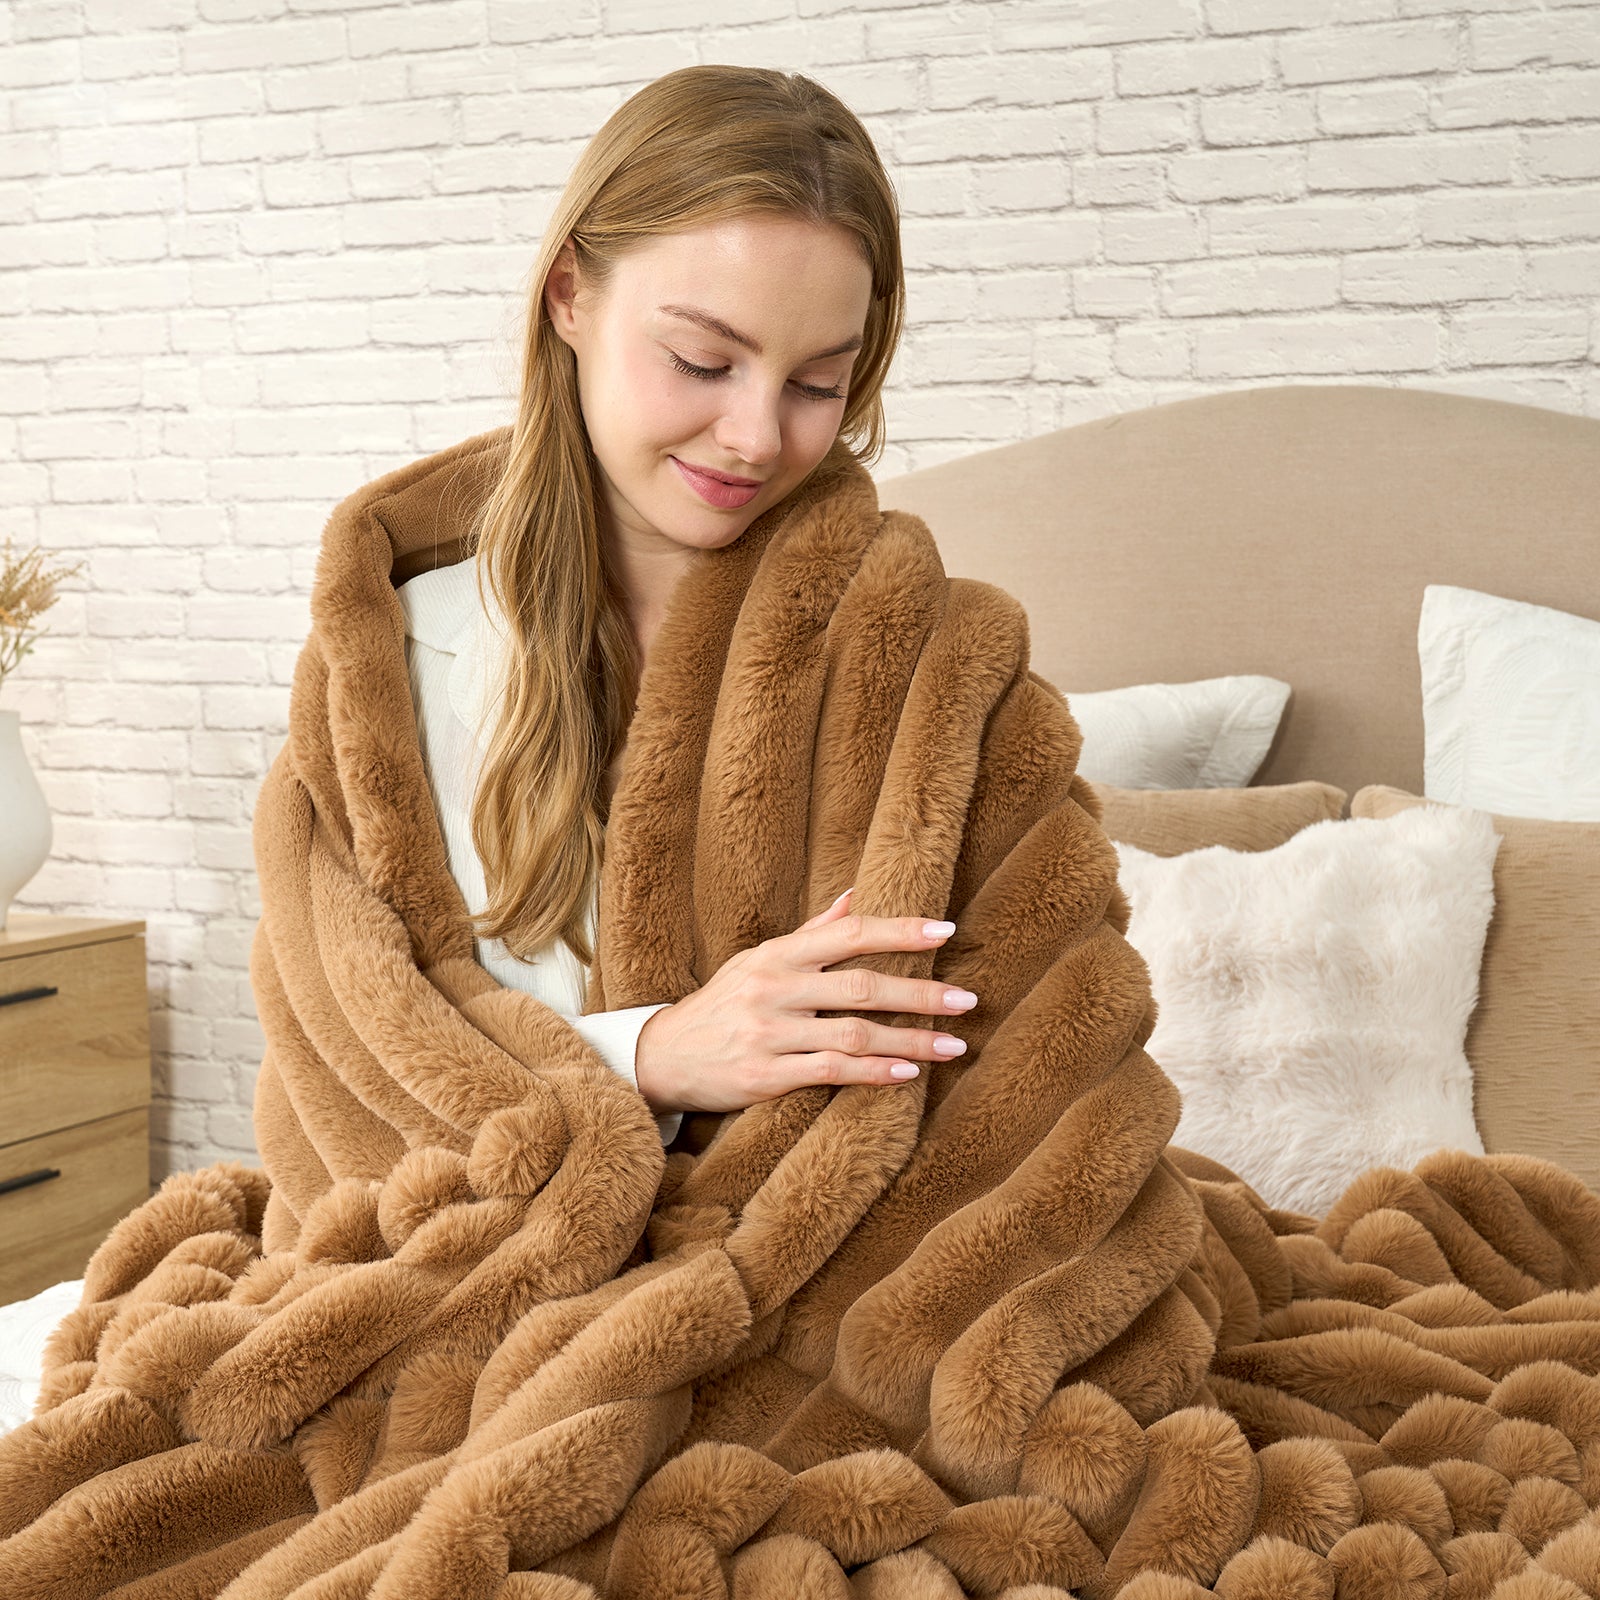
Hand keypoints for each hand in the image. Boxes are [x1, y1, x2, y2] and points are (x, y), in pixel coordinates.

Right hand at [632, 886, 977, 1115]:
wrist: (661, 1057)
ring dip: (910, 1041)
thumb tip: (856, 895)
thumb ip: (811, 933)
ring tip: (953, 1046)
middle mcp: (774, 987)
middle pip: (861, 985)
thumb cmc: (721, 1004)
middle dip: (921, 993)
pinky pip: (830, 1071)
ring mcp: (768, 1032)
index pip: (850, 932)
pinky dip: (873, 1072)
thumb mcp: (758, 960)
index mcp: (778, 954)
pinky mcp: (764, 1075)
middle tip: (968, 1000)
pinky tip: (907, 1075)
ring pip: (853, 1032)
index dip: (901, 930)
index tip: (947, 931)